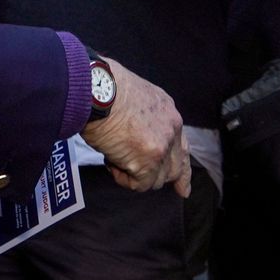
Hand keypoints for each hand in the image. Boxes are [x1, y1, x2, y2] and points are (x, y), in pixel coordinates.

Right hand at [79, 56, 191, 197]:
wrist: (96, 92)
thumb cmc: (103, 91)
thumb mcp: (134, 97)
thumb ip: (143, 119)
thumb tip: (134, 137)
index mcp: (167, 111)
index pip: (181, 146)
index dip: (181, 170)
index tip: (182, 188)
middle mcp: (171, 129)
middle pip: (174, 168)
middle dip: (160, 179)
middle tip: (142, 182)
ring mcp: (162, 147)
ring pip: (155, 179)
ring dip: (133, 174)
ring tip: (113, 157)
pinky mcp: (148, 162)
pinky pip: (139, 185)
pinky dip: (123, 179)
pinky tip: (111, 162)